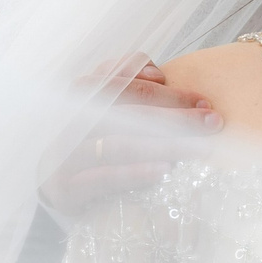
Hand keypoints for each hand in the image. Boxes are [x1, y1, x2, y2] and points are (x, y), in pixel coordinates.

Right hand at [41, 56, 221, 220]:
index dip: (166, 90)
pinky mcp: (63, 188)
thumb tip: (158, 74)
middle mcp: (69, 118)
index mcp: (81, 93)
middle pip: (126, 111)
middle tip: (212, 122)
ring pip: (118, 144)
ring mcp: (63, 153)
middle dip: (174, 115)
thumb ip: (130, 83)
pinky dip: (134, 173)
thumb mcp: (107, 106)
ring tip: (197, 148)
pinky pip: (103, 178)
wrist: (49, 185)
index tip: (203, 101)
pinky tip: (163, 172)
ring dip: (162, 145)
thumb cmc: (91, 140)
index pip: (124, 82)